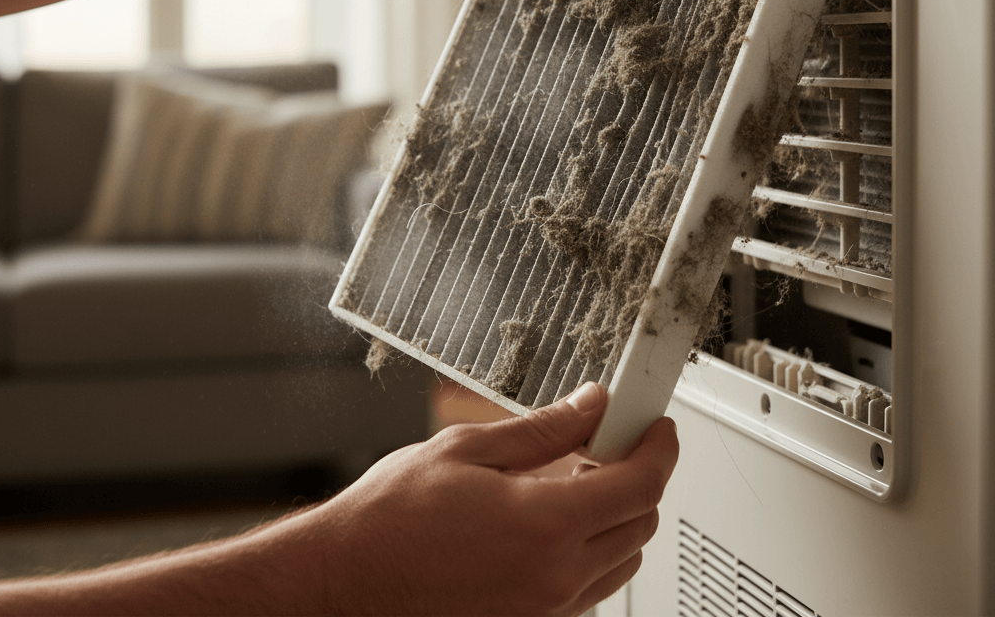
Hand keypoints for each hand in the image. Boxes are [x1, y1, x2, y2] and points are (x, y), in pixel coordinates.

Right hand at [289, 382, 677, 615]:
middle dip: (640, 478)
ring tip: (577, 479)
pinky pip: (586, 591)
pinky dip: (589, 551)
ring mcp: (543, 613)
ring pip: (619, 562)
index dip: (659, 449)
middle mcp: (555, 578)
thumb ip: (543, 429)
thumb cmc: (390, 519)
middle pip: (640, 525)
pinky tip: (551, 522)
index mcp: (545, 524)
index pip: (640, 485)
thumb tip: (591, 405)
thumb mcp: (467, 449)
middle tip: (609, 443)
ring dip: (617, 516)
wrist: (342, 587)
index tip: (657, 427)